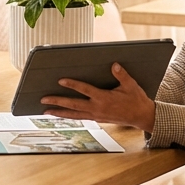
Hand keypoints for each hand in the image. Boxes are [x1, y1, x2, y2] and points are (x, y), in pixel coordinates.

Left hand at [40, 63, 156, 131]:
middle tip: (43, 100)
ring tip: (45, 111)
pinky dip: (69, 116)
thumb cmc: (136, 100)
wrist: (142, 117)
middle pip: (73, 105)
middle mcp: (97, 108)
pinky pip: (80, 118)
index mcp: (104, 99)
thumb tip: (114, 65)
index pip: (85, 90)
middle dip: (57, 102)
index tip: (60, 81)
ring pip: (74, 115)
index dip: (72, 85)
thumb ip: (122, 75)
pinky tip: (61, 115)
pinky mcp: (97, 119)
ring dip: (59, 113)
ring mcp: (96, 115)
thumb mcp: (131, 85)